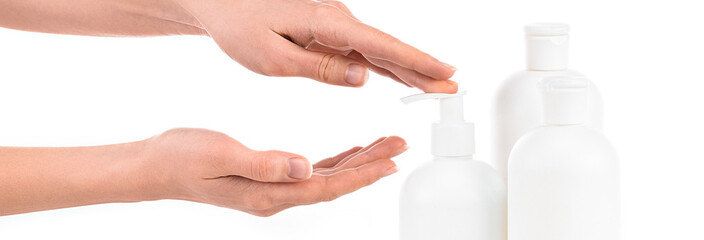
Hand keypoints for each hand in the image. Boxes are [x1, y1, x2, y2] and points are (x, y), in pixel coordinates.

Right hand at [140, 128, 405, 215]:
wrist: (157, 167)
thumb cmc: (184, 159)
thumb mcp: (221, 156)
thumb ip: (263, 164)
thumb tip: (302, 168)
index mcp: (268, 194)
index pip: (325, 187)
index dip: (360, 176)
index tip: (390, 163)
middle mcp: (276, 197)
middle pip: (334, 183)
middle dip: (370, 166)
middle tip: (400, 147)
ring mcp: (274, 190)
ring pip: (328, 177)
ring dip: (358, 162)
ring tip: (386, 146)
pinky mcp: (270, 178)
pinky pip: (313, 172)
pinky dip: (336, 162)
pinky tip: (351, 152)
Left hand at [174, 0, 457, 92]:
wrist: (221, 4)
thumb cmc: (240, 27)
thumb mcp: (272, 58)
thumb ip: (319, 68)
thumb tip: (363, 78)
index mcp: (326, 24)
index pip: (381, 47)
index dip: (416, 62)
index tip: (444, 73)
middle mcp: (337, 21)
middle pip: (389, 48)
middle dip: (423, 68)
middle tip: (453, 88)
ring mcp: (334, 26)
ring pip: (380, 51)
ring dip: (409, 69)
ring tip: (438, 86)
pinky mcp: (328, 32)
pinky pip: (364, 51)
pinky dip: (386, 65)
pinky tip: (402, 77)